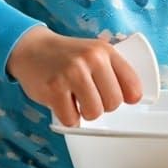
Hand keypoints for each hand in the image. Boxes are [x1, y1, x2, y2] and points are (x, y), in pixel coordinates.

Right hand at [6, 27, 142, 126]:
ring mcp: (71, 74)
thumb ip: (113, 70)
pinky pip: (71, 119)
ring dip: (86, 113)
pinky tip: (63, 103)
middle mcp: (91, 60)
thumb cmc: (67, 55)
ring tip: (77, 101)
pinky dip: (68, 117)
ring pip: (94, 113)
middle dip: (103, 106)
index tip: (122, 99)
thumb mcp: (94, 52)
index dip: (129, 98)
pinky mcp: (53, 89)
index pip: (132, 85)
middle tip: (91, 97)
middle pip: (114, 103)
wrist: (32, 48)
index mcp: (105, 51)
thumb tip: (135, 98)